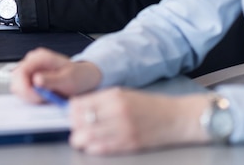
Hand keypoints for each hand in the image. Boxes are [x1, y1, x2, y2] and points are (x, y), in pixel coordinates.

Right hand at [11, 47, 101, 102]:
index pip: (21, 72)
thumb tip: (36, 80)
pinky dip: (30, 97)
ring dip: (28, 96)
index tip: (35, 98)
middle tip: (41, 100)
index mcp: (40, 57)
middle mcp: (33, 62)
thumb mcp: (67, 79)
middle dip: (26, 93)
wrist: (83, 78)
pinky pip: (23, 90)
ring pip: (17, 86)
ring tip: (44, 98)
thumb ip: (51, 80)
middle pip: (16, 80)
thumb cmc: (77, 76)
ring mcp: (31, 70)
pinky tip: (42, 98)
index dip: (25, 88)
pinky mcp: (31, 79)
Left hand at [69, 89, 209, 154]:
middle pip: (82, 120)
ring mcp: (123, 129)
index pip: (81, 103)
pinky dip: (93, 148)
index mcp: (115, 96)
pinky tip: (91, 146)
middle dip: (74, 125)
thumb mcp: (124, 94)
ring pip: (89, 137)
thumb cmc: (149, 105)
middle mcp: (117, 112)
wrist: (175, 117)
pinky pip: (103, 148)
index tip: (69, 112)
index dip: (71, 110)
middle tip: (73, 126)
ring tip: (79, 138)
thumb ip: (103, 100)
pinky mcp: (129, 144)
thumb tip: (80, 106)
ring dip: (80, 139)